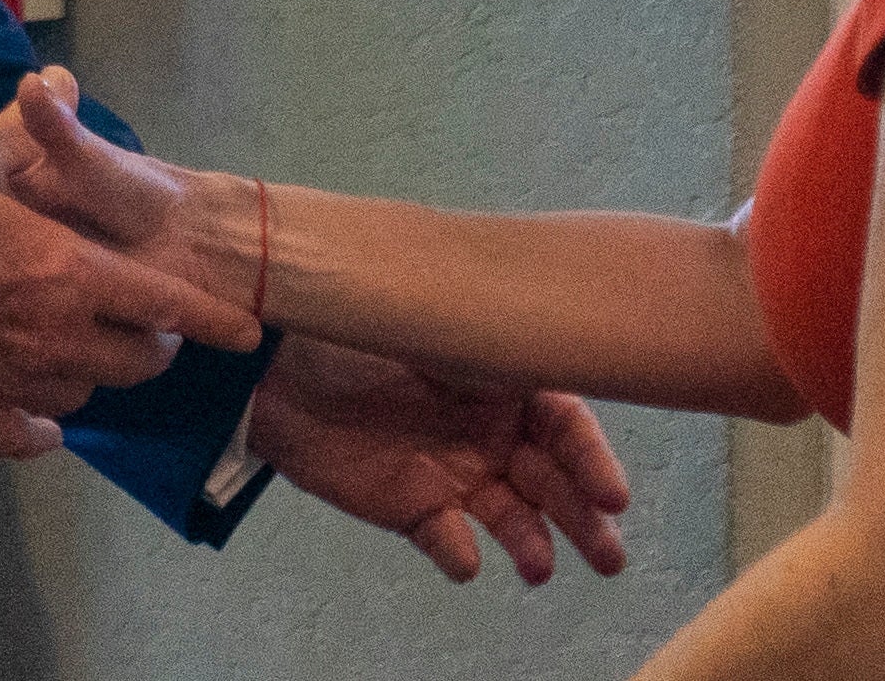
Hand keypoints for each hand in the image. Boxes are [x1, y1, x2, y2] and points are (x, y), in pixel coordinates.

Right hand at [0, 103, 262, 461]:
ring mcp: (15, 383)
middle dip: (152, 343)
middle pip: (137, 361)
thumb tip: (63, 82)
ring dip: (95, 374)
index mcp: (67, 273)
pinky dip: (43, 426)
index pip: (167, 305)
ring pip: (87, 396)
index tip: (245, 331)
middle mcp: (55, 338)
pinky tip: (37, 410)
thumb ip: (28, 126)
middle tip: (140, 321)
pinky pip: (31, 436)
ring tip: (79, 346)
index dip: (212, 320)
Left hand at [250, 334, 631, 584]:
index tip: (613, 495)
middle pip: (554, 482)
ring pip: (513, 519)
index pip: (566, 426)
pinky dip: (456, 551)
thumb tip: (534, 340)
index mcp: (506, 383)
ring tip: (539, 567)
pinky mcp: (415, 508)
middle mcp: (494, 435)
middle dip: (585, 518)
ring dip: (532, 544)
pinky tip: (461, 555)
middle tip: (609, 557)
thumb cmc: (350, 326)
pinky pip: (446, 538)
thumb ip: (473, 335)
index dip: (591, 461)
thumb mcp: (416, 317)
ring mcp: (458, 475)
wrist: (271, 360)